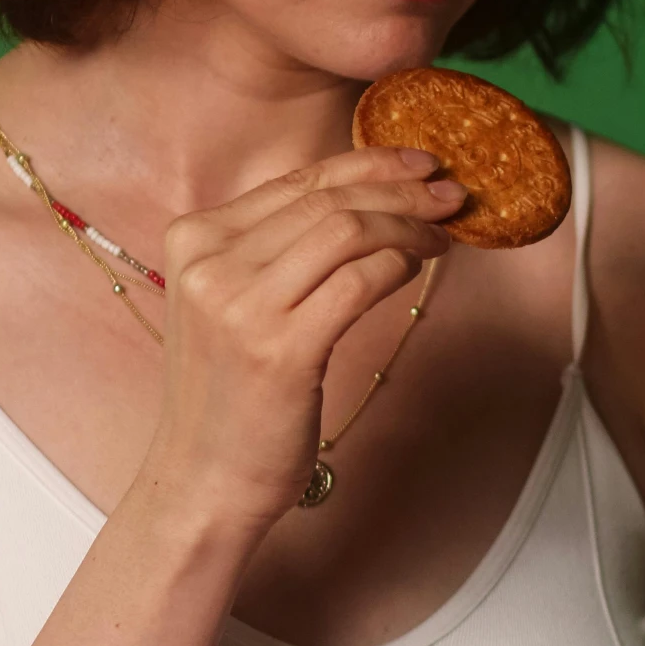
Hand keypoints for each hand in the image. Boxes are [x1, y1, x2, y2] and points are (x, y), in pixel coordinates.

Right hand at [141, 146, 462, 532]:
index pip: (296, 181)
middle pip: (327, 200)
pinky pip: (359, 282)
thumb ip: (276, 250)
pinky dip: (398, 266)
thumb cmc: (230, 396)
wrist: (202, 482)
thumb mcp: (230, 303)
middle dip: (400, 190)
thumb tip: (369, 200)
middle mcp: (210, 263)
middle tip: (450, 194)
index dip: (367, 162)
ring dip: (408, 227)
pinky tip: (415, 271)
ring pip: (348, 231)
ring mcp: (240, 305)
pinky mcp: (280, 349)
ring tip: (441, 237)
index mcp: (193, 238)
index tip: (418, 164)